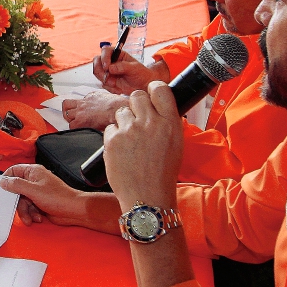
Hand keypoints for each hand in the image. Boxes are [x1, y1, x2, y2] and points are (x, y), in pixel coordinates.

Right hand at [0, 164, 90, 226]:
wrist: (73, 210)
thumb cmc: (58, 197)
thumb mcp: (33, 191)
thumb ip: (16, 185)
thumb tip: (3, 181)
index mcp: (33, 172)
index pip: (14, 171)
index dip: (7, 180)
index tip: (3, 190)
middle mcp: (34, 180)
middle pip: (16, 190)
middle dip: (18, 202)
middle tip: (20, 208)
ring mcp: (37, 192)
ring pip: (22, 201)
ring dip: (25, 211)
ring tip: (32, 218)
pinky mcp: (40, 202)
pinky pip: (29, 208)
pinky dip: (32, 214)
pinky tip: (38, 217)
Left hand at [63, 89, 126, 129]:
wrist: (118, 109)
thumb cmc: (118, 105)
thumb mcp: (109, 99)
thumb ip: (102, 102)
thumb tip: (103, 107)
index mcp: (91, 96)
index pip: (80, 100)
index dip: (80, 107)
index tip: (82, 110)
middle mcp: (83, 103)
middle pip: (67, 104)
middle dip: (68, 110)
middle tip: (71, 115)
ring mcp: (81, 112)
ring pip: (67, 114)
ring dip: (70, 119)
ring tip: (76, 124)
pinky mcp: (81, 121)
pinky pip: (71, 126)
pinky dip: (75, 128)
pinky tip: (80, 130)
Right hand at [92, 50, 153, 93]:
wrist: (143, 87)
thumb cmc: (141, 74)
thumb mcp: (134, 68)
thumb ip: (123, 67)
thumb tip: (111, 68)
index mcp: (118, 54)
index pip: (106, 51)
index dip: (104, 58)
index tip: (107, 67)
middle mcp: (111, 61)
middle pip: (97, 61)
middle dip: (101, 71)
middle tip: (107, 78)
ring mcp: (108, 71)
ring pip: (97, 73)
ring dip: (104, 80)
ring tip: (115, 84)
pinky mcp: (108, 81)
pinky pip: (102, 84)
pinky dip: (109, 88)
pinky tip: (118, 89)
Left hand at [102, 83, 181, 211]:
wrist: (147, 196)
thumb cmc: (162, 173)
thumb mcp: (176, 144)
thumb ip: (166, 122)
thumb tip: (156, 106)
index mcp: (170, 122)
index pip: (160, 89)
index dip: (153, 89)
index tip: (150, 93)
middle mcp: (150, 123)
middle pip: (137, 95)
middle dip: (136, 105)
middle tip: (137, 119)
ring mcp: (129, 130)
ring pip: (122, 112)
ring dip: (124, 122)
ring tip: (131, 142)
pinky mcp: (112, 140)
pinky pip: (110, 128)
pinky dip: (114, 137)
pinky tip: (123, 151)